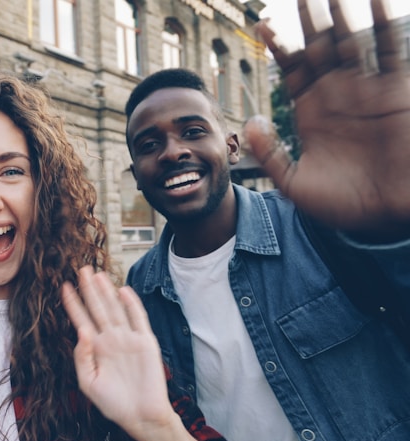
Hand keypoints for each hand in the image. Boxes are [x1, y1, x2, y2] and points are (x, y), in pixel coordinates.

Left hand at [62, 267, 185, 440]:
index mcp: (95, 348)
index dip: (73, 304)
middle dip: (89, 289)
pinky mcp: (145, 342)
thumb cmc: (113, 403)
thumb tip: (82, 331)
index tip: (63, 287)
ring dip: (107, 292)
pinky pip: (138, 319)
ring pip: (115, 309)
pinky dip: (131, 304)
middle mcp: (110, 339)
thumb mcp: (88, 382)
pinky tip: (122, 291)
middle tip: (81, 269)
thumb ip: (81, 357)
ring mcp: (128, 339)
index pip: (81, 320)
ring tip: (97, 274)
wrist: (141, 416)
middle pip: (97, 308)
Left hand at [249, 0, 409, 239]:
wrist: (389, 215)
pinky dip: (381, 24)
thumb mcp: (295, 184)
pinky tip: (372, 0)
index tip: (261, 26)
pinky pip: (389, 50)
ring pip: (350, 42)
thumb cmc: (343, 204)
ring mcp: (366, 89)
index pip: (291, 70)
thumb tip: (250, 122)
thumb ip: (270, 155)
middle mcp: (337, 94)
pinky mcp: (395, 90)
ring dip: (340, 16)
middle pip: (319, 48)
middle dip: (308, 22)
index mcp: (311, 111)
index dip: (278, 47)